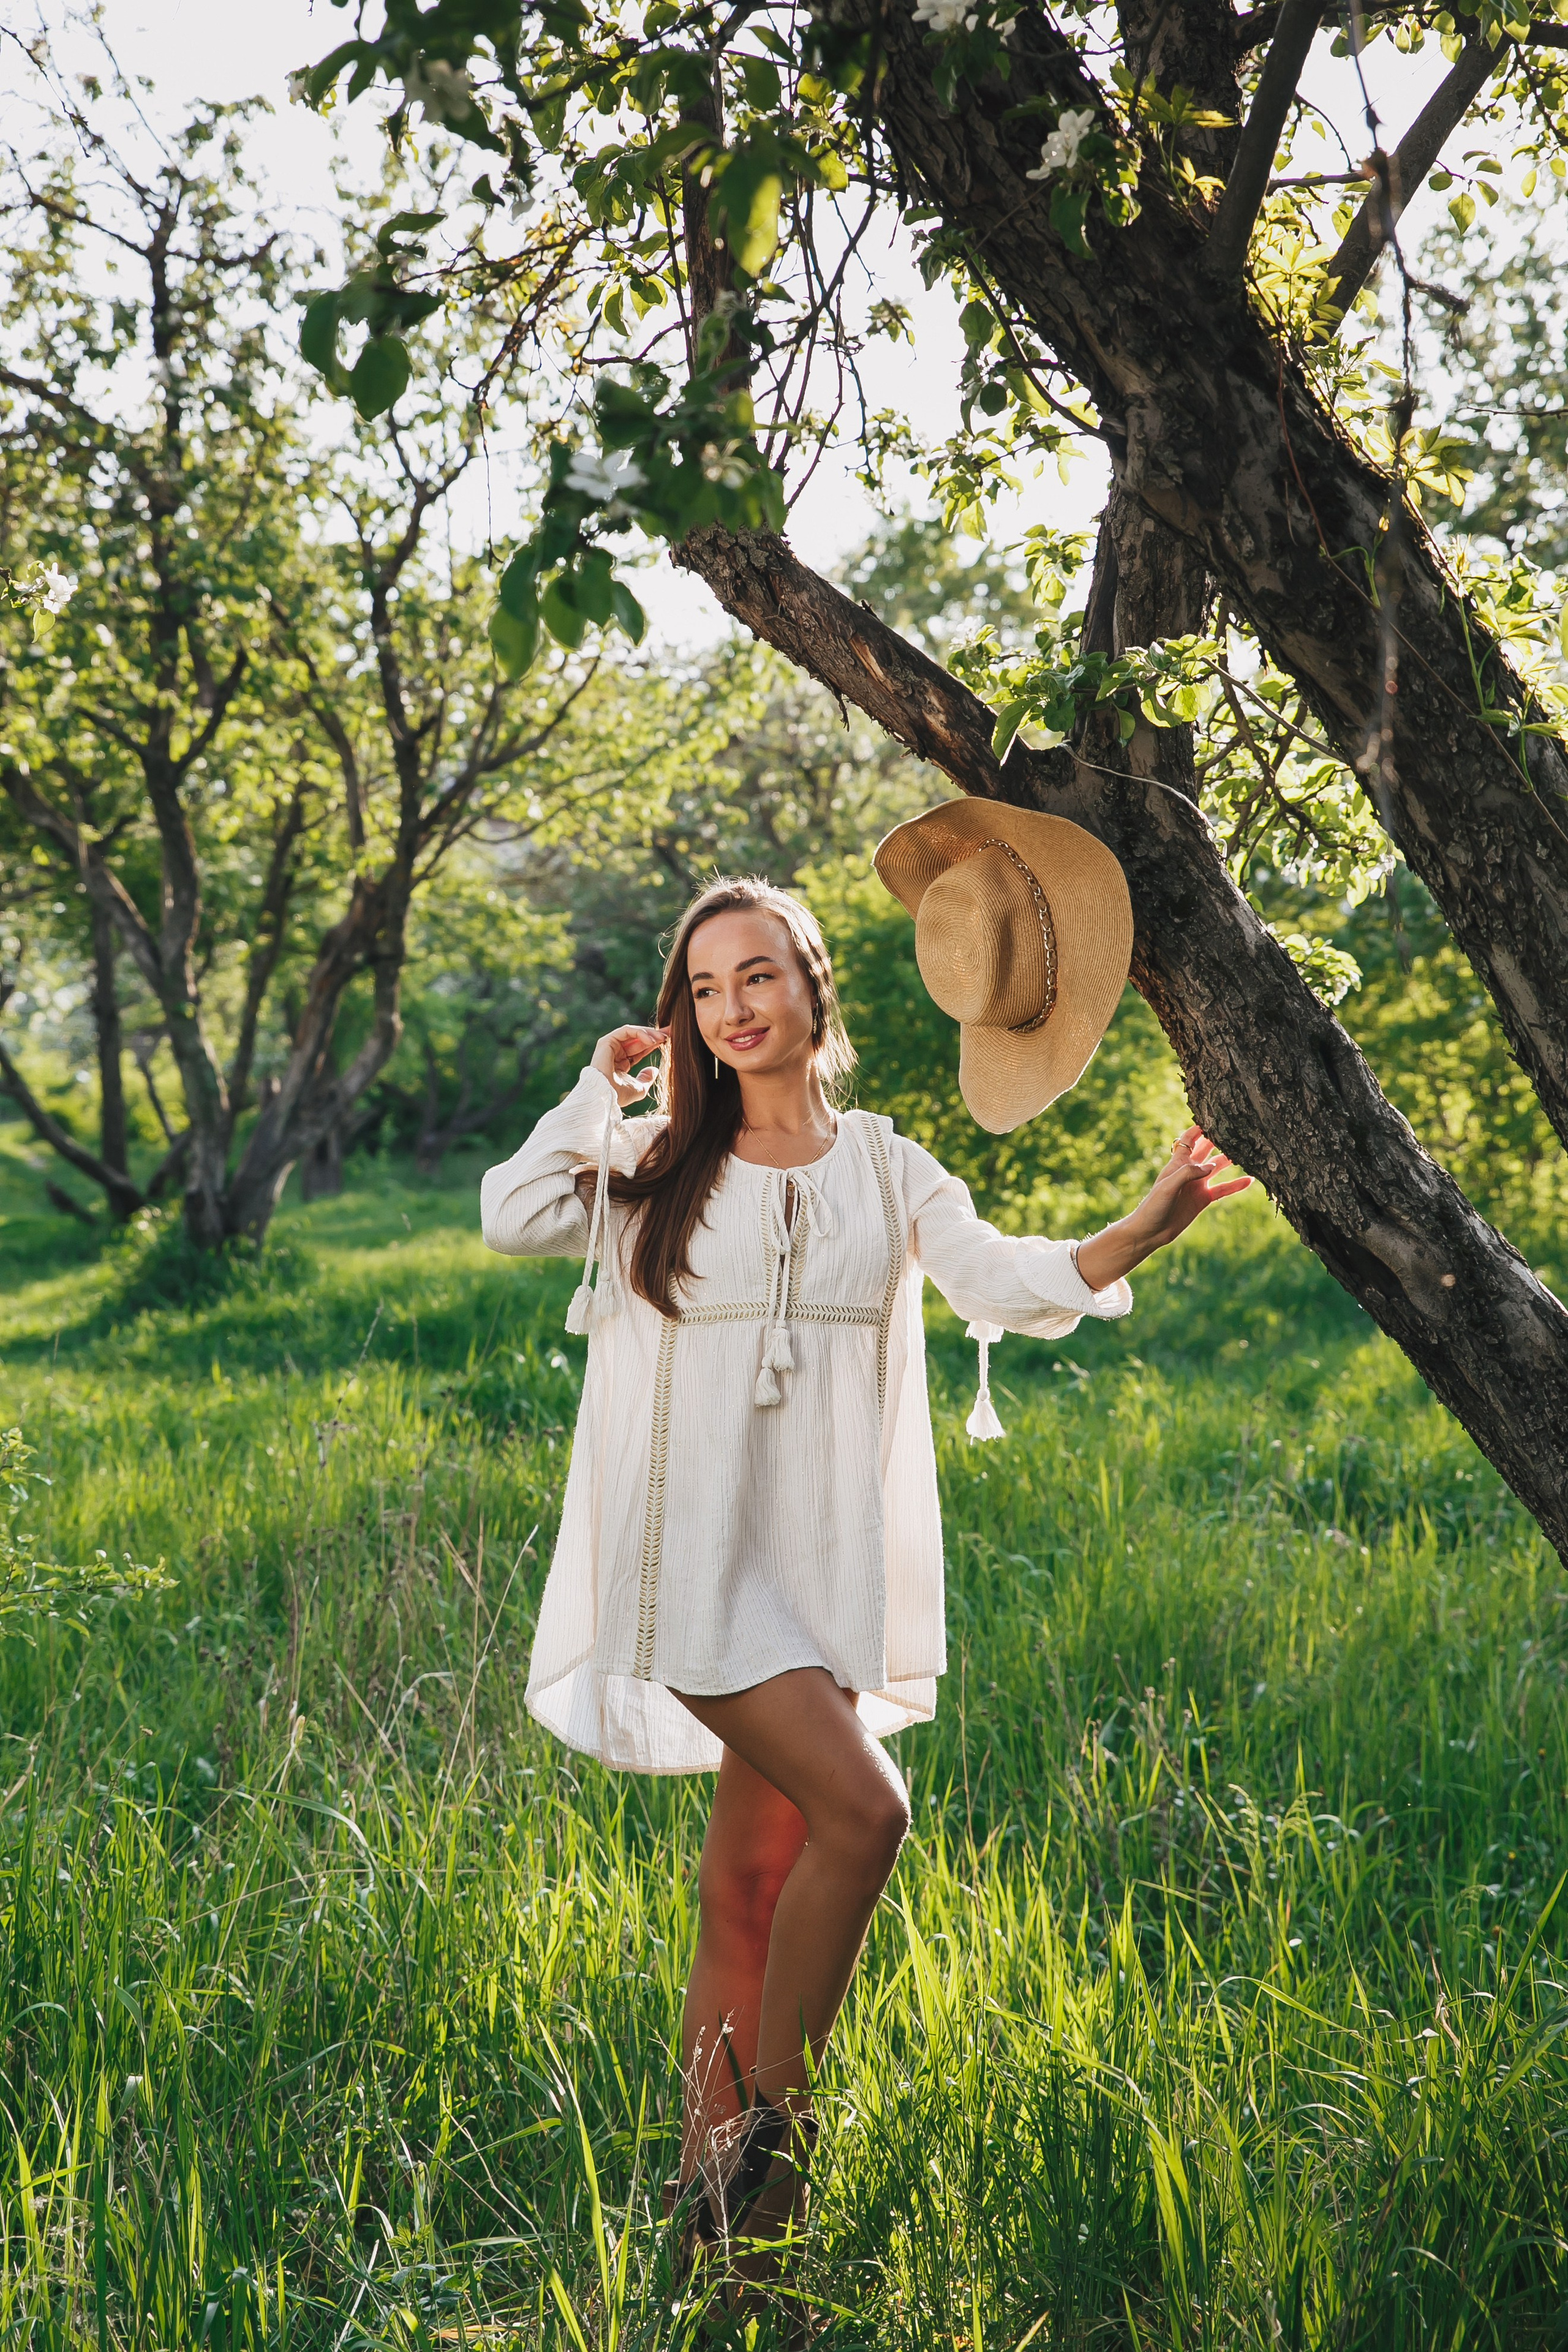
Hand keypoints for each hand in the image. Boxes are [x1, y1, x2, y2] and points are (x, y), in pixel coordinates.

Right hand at [591, 1022, 667, 1108]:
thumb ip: (646, 1079)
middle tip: (671, 1032)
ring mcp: (610, 1046)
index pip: (640, 1049)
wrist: (605, 1097)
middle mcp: (615, 1052)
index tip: (670, 1040)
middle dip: (655, 1035)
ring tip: (664, 1038)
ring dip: (650, 1034)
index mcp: (621, 1063)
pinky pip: (626, 1031)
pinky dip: (640, 1033)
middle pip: (638, 1039)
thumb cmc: (618, 1096)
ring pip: (633, 1032)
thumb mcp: (639, 1088)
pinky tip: (652, 1041)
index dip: (655, 1044)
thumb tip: (655, 1069)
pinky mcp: (607, 1041)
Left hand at [1074, 1126, 1249, 1290]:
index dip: (1200, 1128)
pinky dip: (1236, 1185)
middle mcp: (1189, 1171)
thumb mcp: (1168, 1187)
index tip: (1216, 1117)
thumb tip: (1211, 1166)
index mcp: (1177, 1163)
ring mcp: (1197, 1184)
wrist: (1151, 1232)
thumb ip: (1188, 1173)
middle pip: (1207, 1150)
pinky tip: (1250, 1180)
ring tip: (1249, 1151)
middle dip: (1220, 1140)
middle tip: (1238, 1130)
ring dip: (1230, 1160)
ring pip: (1218, 1167)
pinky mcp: (1203, 1199)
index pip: (1189, 1139)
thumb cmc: (1153, 1206)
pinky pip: (1223, 1189)